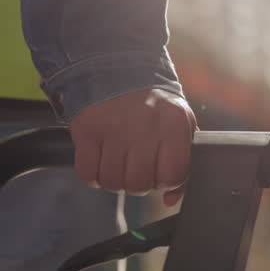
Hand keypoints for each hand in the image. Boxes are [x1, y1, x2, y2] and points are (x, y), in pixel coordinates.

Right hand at [69, 89, 197, 206]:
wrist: (116, 71)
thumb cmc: (153, 108)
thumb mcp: (178, 127)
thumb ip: (181, 164)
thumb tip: (170, 200)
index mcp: (173, 124)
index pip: (172, 176)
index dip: (164, 181)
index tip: (158, 172)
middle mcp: (145, 126)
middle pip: (139, 184)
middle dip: (137, 183)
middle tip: (135, 166)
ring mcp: (114, 128)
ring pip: (113, 182)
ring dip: (114, 179)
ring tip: (118, 161)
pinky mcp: (87, 130)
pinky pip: (88, 174)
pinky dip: (93, 175)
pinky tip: (100, 160)